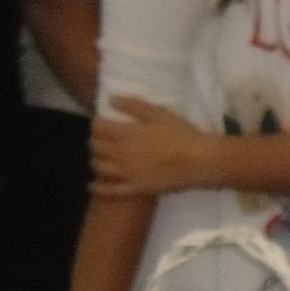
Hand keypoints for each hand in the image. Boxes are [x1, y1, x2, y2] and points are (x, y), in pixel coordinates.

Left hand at [90, 96, 209, 196]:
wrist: (198, 161)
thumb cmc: (181, 134)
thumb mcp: (160, 114)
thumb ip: (134, 106)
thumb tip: (111, 100)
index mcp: (127, 134)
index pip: (99, 128)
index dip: (96, 123)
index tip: (100, 121)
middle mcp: (121, 154)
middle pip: (96, 147)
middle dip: (94, 140)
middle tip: (101, 137)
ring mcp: (126, 174)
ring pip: (99, 167)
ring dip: (94, 159)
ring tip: (99, 156)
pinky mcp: (134, 189)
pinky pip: (109, 190)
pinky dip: (97, 188)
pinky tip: (91, 185)